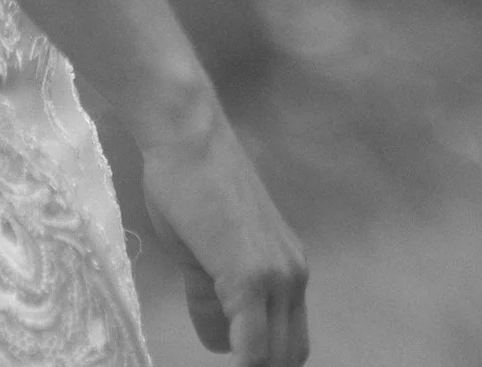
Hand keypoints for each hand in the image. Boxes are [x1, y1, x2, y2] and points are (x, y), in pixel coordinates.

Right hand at [139, 104, 309, 363]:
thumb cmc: (190, 187)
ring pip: (276, 357)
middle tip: (226, 366)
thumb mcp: (206, 256)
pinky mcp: (250, 277)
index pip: (290, 343)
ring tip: (222, 363)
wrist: (188, 137)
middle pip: (289, 357)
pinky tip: (221, 362)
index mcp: (288, 269)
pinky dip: (240, 365)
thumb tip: (220, 342)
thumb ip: (215, 301)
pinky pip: (252, 348)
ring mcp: (276, 276)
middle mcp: (293, 275)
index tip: (238, 363)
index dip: (264, 364)